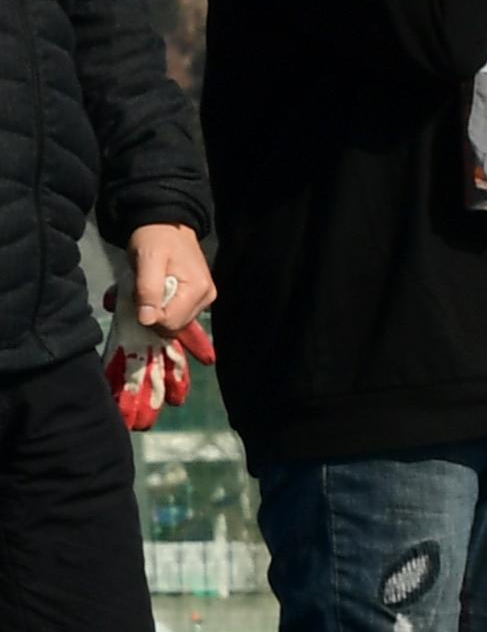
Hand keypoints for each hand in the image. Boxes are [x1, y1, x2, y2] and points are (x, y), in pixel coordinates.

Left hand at [101, 235, 217, 430]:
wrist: (166, 223)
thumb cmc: (157, 239)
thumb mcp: (150, 258)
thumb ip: (150, 288)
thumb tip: (149, 320)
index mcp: (198, 291)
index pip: (172, 323)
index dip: (153, 324)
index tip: (138, 317)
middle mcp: (202, 303)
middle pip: (176, 337)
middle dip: (162, 371)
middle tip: (142, 409)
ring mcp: (197, 306)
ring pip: (175, 337)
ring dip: (160, 358)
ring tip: (144, 401)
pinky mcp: (188, 306)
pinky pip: (179, 333)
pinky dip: (176, 358)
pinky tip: (178, 388)